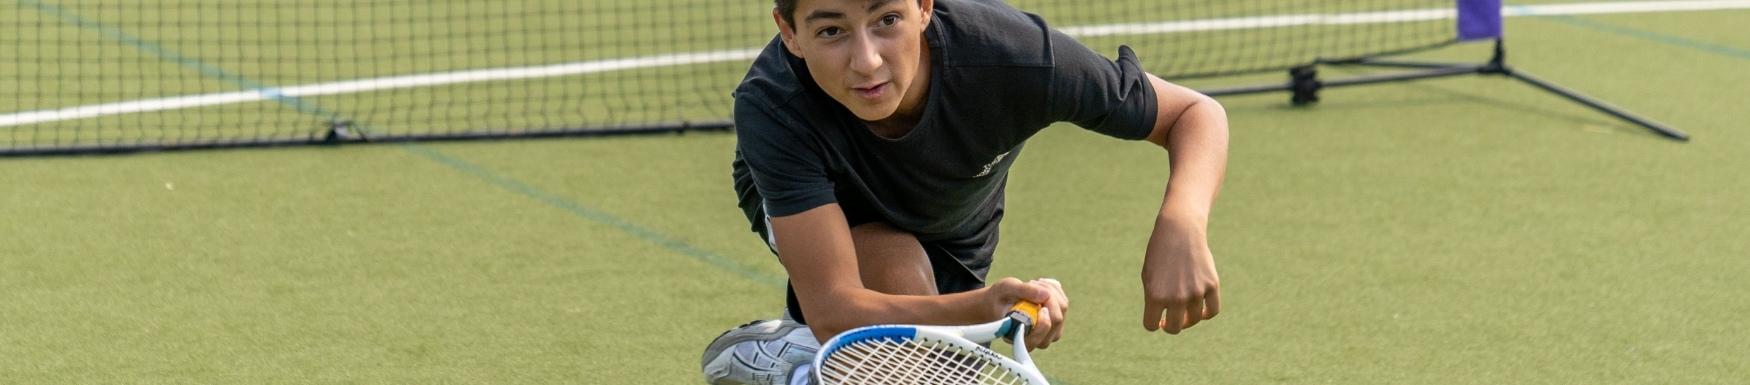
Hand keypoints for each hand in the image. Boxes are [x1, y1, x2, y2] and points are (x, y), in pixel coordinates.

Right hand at [986, 277, 1069, 348]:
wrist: (999, 302)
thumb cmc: (999, 298)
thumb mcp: (1005, 289)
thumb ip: (1023, 291)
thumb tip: (1046, 295)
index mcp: (1020, 339)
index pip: (1039, 338)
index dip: (1044, 322)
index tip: (1039, 305)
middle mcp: (1038, 340)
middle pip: (1056, 319)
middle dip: (1047, 296)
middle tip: (1031, 283)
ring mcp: (1049, 332)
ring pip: (1062, 308)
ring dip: (1050, 290)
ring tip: (1032, 283)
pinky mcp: (1056, 321)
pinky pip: (1063, 302)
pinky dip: (1054, 289)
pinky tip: (1040, 285)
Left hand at [1141, 215, 1220, 333]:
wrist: (1179, 231)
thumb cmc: (1159, 254)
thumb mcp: (1149, 278)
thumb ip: (1155, 301)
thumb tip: (1167, 322)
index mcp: (1155, 296)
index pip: (1151, 325)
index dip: (1153, 323)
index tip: (1156, 318)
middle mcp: (1176, 297)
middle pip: (1175, 328)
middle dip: (1170, 325)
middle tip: (1170, 319)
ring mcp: (1196, 292)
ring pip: (1194, 319)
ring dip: (1188, 319)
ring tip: (1183, 311)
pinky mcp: (1211, 285)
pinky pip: (1212, 311)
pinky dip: (1206, 314)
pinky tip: (1199, 310)